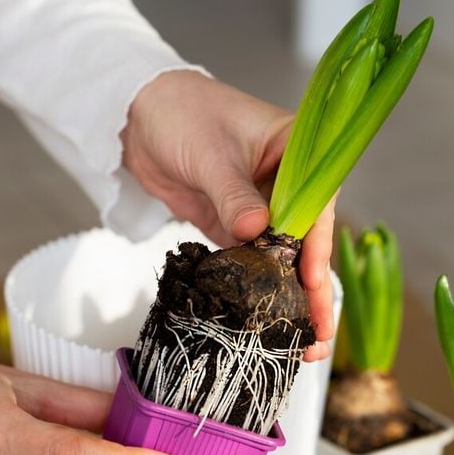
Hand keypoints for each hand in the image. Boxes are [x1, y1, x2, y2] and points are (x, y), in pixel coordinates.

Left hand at [121, 70, 335, 359]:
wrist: (136, 113)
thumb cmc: (181, 113)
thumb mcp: (209, 154)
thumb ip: (233, 194)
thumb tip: (255, 231)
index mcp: (297, 150)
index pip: (316, 204)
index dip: (315, 246)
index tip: (312, 282)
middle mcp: (287, 181)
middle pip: (305, 240)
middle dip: (311, 289)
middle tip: (317, 336)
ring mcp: (260, 205)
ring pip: (280, 257)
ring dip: (285, 296)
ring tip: (293, 342)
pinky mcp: (232, 223)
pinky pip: (249, 260)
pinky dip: (254, 288)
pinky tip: (259, 320)